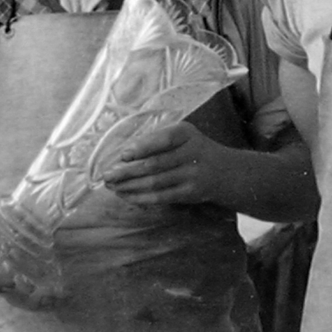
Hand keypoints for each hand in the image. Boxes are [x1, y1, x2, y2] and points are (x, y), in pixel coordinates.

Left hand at [100, 121, 227, 205]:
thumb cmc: (193, 150)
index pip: (164, 140)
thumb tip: (123, 155)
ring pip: (155, 183)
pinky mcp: (190, 193)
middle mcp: (192, 153)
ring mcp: (193, 175)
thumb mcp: (183, 136)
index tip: (123, 155)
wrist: (225, 171)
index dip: (142, 148)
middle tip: (107, 176)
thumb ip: (157, 140)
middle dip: (127, 172)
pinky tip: (126, 195)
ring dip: (129, 186)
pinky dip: (141, 197)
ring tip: (111, 186)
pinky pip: (161, 197)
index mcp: (187, 134)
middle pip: (155, 164)